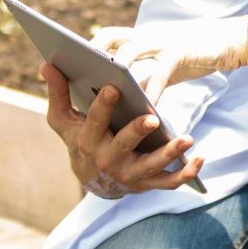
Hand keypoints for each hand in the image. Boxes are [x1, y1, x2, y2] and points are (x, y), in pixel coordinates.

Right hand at [41, 63, 205, 195]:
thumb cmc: (79, 140)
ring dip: (170, 155)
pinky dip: (187, 173)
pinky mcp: (148, 184)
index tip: (113, 87)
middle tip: (151, 118)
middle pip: (123, 146)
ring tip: (187, 139)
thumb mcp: (63, 120)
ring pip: (151, 166)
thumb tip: (46, 64)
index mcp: (88, 141)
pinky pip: (170, 182)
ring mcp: (130, 175)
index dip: (103, 106)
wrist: (92, 180)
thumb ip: (58, 92)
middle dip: (136, 132)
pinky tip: (201, 157)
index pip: (94, 122)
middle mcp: (108, 160)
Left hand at [91, 17, 247, 105]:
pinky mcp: (182, 50)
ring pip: (132, 49)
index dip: (86, 47)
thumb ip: (142, 76)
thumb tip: (118, 98)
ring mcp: (164, 40)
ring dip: (117, 69)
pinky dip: (153, 88)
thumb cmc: (192, 55)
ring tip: (105, 91)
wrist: (229, 41)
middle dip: (93, 54)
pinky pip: (162, 69)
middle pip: (111, 37)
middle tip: (79, 76)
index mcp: (141, 37)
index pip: (106, 36)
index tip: (66, 62)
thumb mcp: (162, 64)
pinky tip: (147, 106)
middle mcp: (148, 35)